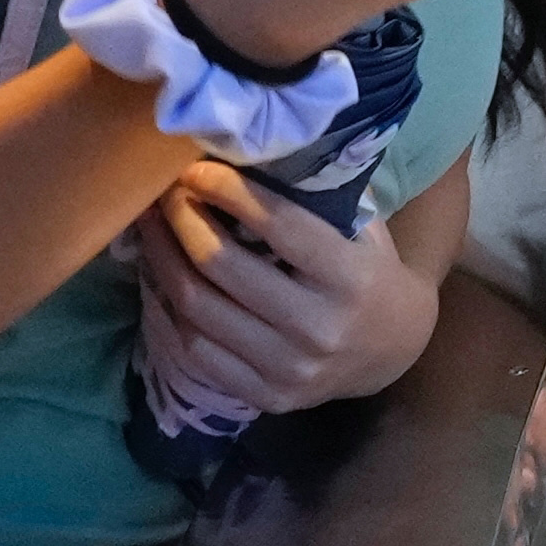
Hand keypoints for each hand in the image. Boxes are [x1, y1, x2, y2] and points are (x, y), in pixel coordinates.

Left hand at [132, 169, 435, 421]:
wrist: (394, 349)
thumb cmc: (370, 271)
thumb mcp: (360, 227)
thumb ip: (312, 196)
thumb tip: (241, 149)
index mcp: (351, 278)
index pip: (278, 226)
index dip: (227, 190)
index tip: (194, 168)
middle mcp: (320, 328)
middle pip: (222, 266)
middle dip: (182, 220)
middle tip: (164, 193)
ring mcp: (291, 369)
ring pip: (198, 308)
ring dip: (162, 260)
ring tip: (150, 227)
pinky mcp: (267, 396)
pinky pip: (196, 350)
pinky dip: (167, 309)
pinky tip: (159, 277)